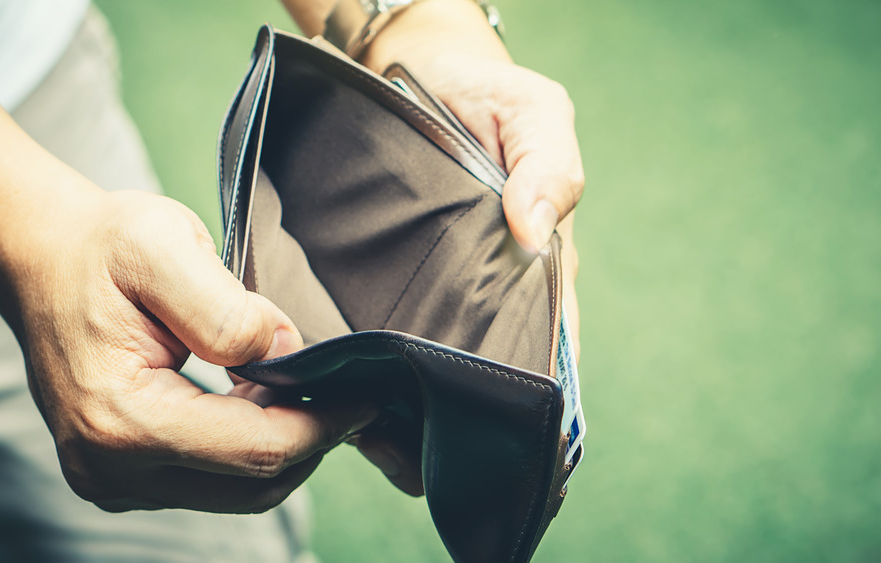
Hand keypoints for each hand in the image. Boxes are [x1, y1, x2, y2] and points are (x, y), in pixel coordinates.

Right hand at [11, 188, 375, 512]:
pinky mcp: (118, 474)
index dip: (324, 425)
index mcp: (121, 418)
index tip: (366, 395)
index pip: (256, 449)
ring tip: (301, 390)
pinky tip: (258, 400)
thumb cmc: (101, 248)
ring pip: (234, 492)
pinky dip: (247, 450)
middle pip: (251, 484)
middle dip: (309, 440)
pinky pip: (208, 482)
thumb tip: (288, 356)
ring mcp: (110, 478)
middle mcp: (109, 467)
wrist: (42, 257)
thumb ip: (228, 311)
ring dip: (280, 448)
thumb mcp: (165, 248)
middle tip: (344, 391)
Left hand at [350, 0, 584, 488]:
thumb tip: (534, 232)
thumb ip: (549, 168)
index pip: (540, 359)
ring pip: (420, 378)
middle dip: (455, 427)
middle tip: (420, 458)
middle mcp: (480, 300)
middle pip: (477, 385)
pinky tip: (331, 398)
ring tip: (365, 436)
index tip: (503, 451)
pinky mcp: (373, 287)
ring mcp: (425, 299)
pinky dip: (354, 376)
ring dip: (399, 411)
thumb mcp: (533, 115)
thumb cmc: (484, 95)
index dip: (528, 411)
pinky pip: (368, 344)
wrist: (414, 71)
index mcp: (531, 277)